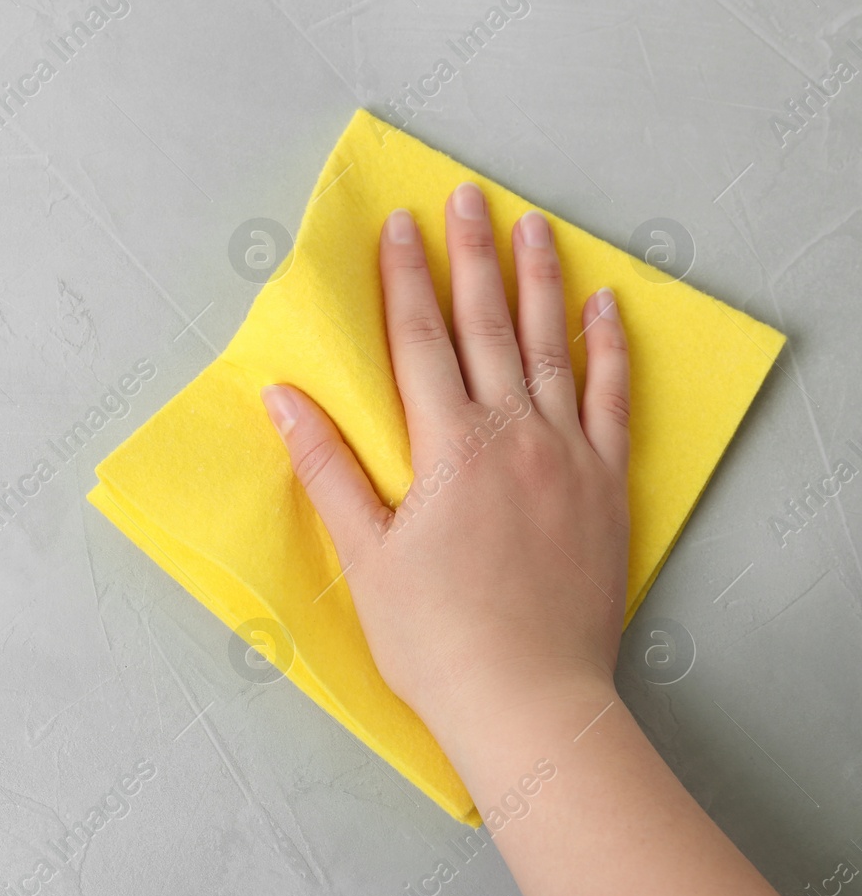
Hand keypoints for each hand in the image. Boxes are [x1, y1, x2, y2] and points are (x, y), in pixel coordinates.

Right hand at [260, 182, 630, 745]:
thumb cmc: (435, 637)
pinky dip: (609, 348)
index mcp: (448, 446)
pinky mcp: (606, 485)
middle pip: (487, 325)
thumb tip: (282, 398)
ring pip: (552, 347)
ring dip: (540, 280)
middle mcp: (513, 434)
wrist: (529, 698)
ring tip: (533, 225)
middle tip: (465, 197)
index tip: (398, 226)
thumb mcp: (364, 554)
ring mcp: (567, 455)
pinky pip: (613, 399)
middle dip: (471, 256)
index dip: (405, 278)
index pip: (420, 340)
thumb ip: (326, 467)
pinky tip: (605, 307)